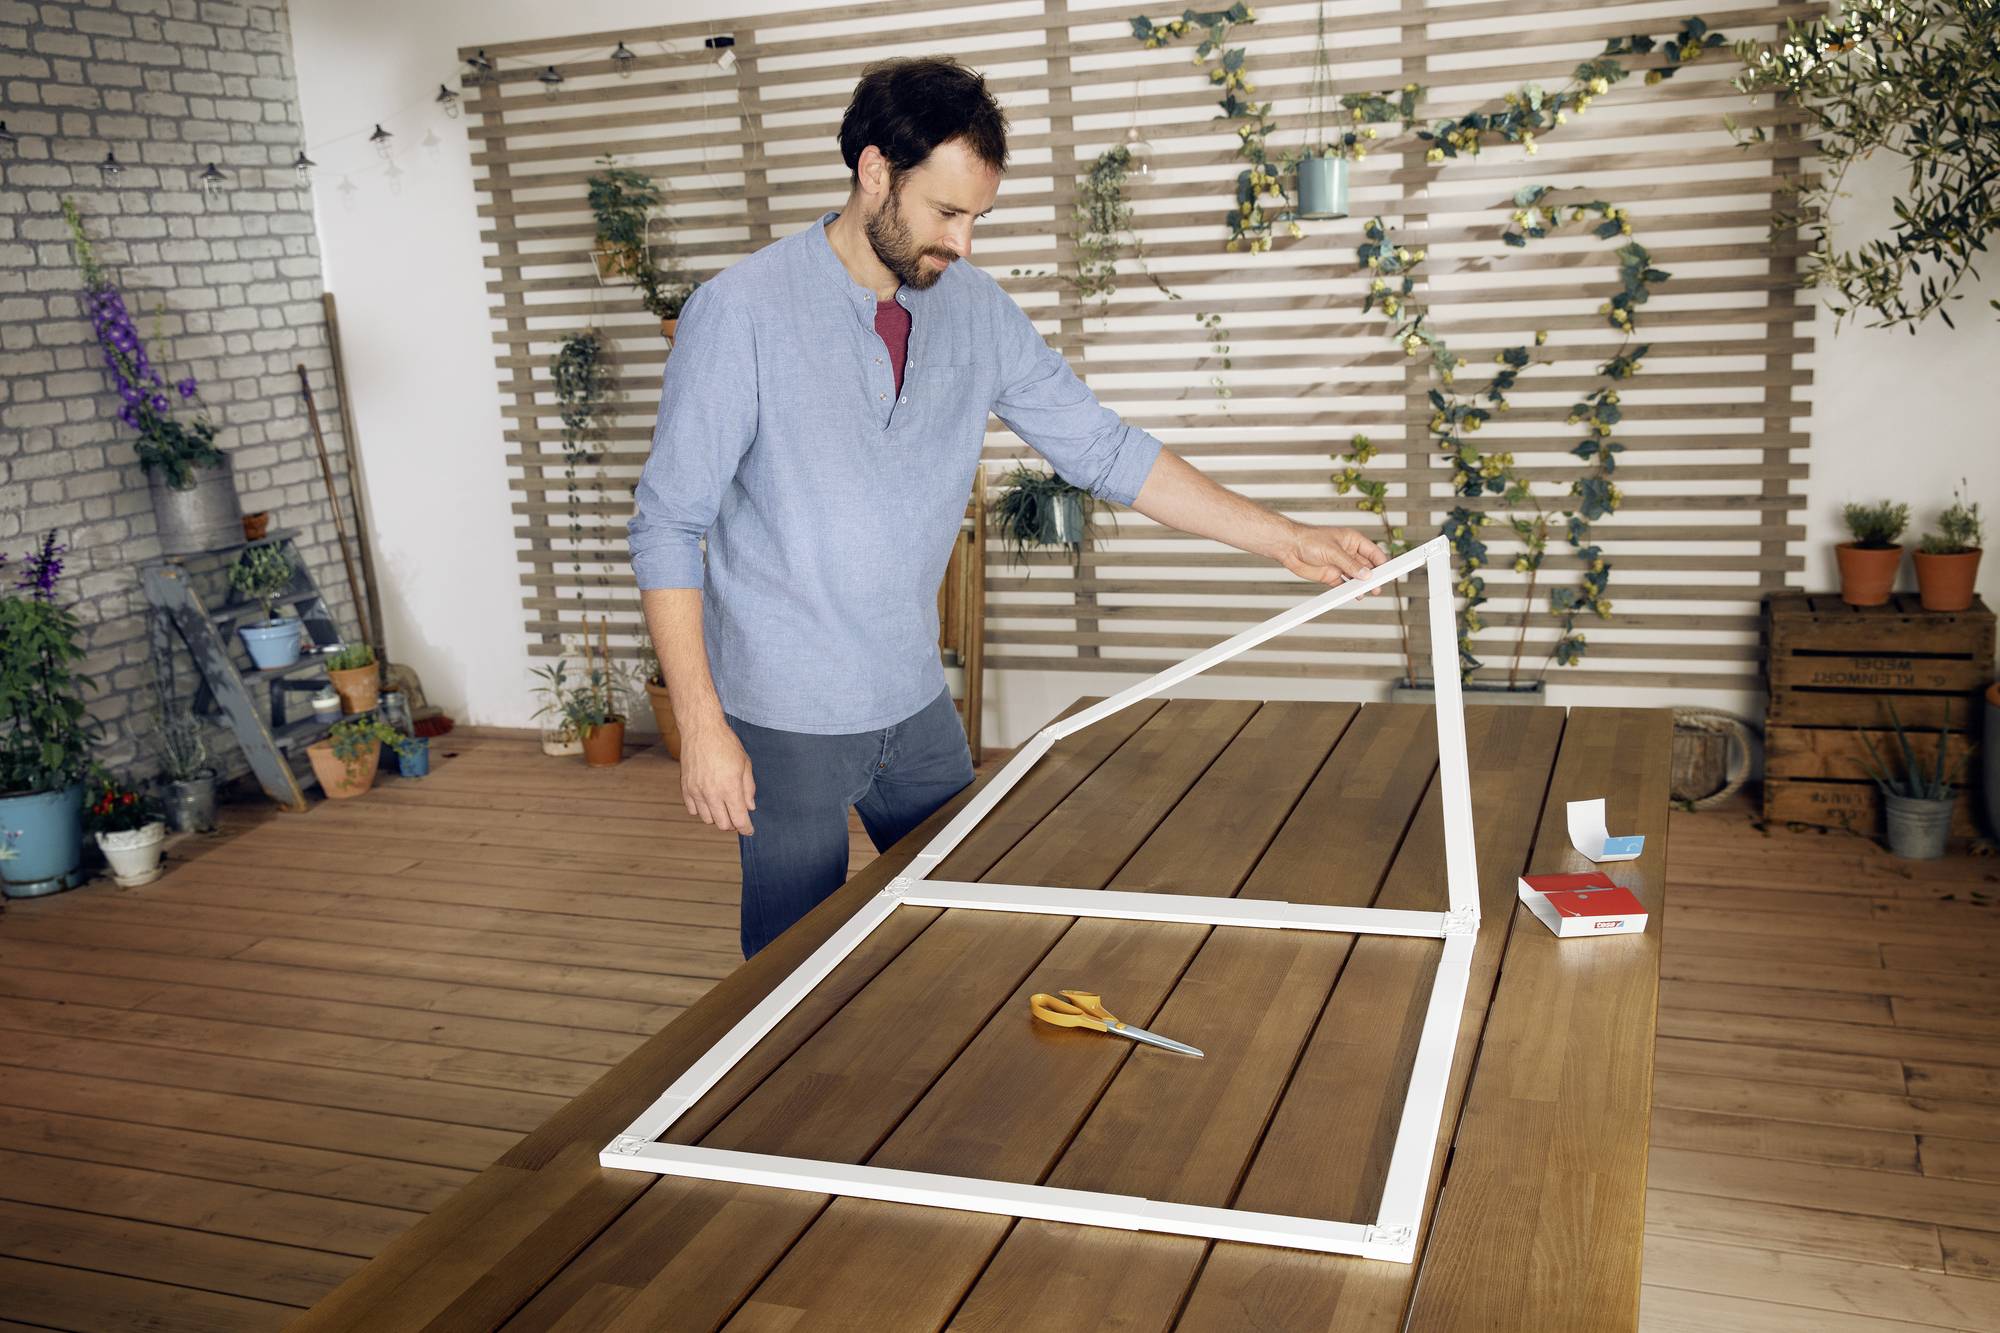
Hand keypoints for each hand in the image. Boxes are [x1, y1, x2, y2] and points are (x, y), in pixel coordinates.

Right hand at [681, 721, 755, 835]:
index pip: (739, 820)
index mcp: (730, 788)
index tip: (749, 831)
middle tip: (737, 816)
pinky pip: (693, 810)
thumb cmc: (726, 744)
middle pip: (723, 824)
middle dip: (733, 824)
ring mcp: (696, 792)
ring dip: (717, 817)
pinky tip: (709, 800)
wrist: (701, 730)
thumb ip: (748, 788)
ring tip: (723, 806)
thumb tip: (749, 807)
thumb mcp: (745, 764)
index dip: (746, 828)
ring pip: (707, 819)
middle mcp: (712, 793)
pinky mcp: (686, 788)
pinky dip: (702, 810)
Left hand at [1278, 523, 1389, 588]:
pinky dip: (1349, 591)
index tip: (1389, 572)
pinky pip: (1344, 585)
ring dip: (1362, 585)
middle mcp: (1348, 553)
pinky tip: (1354, 595)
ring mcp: (1340, 565)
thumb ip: (1350, 564)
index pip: (1374, 552)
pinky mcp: (1330, 575)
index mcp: (1353, 540)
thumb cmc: (1308, 539)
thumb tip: (1366, 574)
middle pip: (1367, 567)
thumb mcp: (1333, 551)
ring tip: (1369, 593)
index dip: (1382, 563)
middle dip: (1374, 577)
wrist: (1288, 547)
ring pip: (1356, 577)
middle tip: (1379, 587)